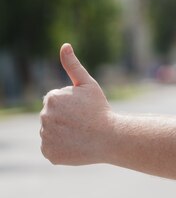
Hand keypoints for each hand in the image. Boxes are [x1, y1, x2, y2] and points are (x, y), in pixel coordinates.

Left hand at [40, 43, 113, 164]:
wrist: (110, 137)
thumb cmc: (101, 109)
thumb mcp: (88, 85)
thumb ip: (73, 65)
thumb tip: (64, 45)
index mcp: (51, 98)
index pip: (56, 101)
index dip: (71, 105)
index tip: (83, 109)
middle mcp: (44, 117)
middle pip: (52, 116)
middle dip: (65, 118)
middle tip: (84, 122)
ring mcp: (46, 136)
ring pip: (52, 132)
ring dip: (63, 132)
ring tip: (81, 134)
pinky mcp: (49, 153)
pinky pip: (52, 148)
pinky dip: (62, 148)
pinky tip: (76, 145)